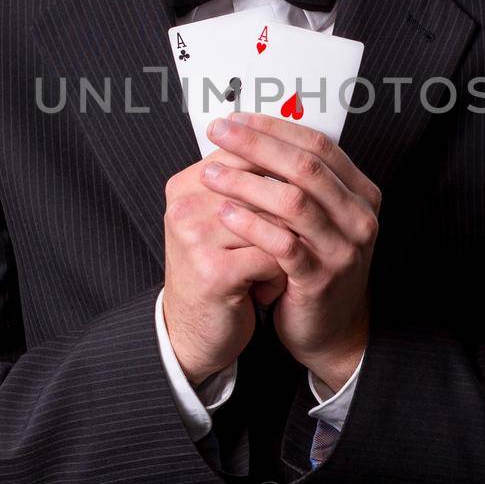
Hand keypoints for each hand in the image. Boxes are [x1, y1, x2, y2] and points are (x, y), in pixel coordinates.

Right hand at [163, 148, 288, 386]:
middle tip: (298, 234)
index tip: (298, 197)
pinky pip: (274, 256)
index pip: (246, 153)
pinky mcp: (214, 272)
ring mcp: (196, 238)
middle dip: (289, 213)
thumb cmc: (218, 272)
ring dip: (290, 244)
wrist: (193, 334)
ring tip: (283, 263)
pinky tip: (273, 287)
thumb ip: (247, 185)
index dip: (283, 171)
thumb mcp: (223, 223)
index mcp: (186, 185)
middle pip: (264, 185)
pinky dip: (283, 274)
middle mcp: (186, 206)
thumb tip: (298, 149)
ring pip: (275, 220)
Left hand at [201, 110, 380, 391]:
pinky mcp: (320, 279)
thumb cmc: (314, 266)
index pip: (317, 144)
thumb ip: (297, 181)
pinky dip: (251, 225)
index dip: (274, 127)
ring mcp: (343, 249)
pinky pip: (283, 244)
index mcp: (359, 193)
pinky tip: (224, 213)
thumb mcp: (317, 218)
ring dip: (247, 183)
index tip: (235, 118)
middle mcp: (359, 217)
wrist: (330, 330)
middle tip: (219, 132)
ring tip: (211, 174)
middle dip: (256, 145)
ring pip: (294, 202)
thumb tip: (250, 134)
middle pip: (306, 166)